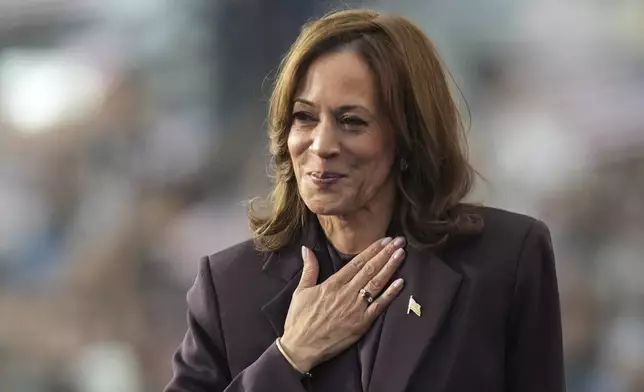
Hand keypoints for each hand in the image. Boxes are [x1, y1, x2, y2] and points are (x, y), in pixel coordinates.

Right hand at [279, 237, 405, 372]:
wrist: (301, 347)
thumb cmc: (299, 320)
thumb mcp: (301, 291)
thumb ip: (309, 269)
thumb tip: (307, 249)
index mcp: (332, 284)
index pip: (357, 262)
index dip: (373, 250)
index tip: (385, 240)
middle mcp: (346, 293)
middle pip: (370, 269)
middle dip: (386, 254)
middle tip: (399, 241)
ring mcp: (355, 308)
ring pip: (377, 284)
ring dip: (391, 268)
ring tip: (401, 254)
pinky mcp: (361, 324)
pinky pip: (379, 306)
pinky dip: (390, 294)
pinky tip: (401, 283)